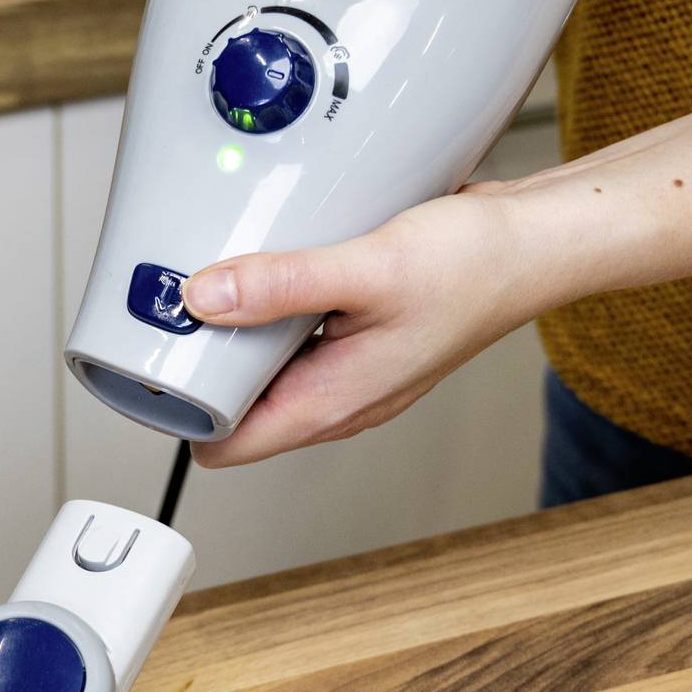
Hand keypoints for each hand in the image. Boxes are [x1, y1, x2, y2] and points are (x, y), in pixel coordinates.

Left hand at [181, 182, 573, 466]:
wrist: (536, 245)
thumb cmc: (475, 269)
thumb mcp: (369, 269)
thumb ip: (283, 284)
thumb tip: (205, 298)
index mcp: (332, 402)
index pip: (224, 446)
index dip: (180, 410)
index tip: (155, 358)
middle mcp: (338, 397)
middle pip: (237, 407)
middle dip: (200, 365)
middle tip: (173, 305)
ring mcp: (349, 368)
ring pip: (265, 369)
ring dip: (235, 333)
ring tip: (212, 277)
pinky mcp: (359, 334)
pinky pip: (295, 335)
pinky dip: (272, 308)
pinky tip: (270, 264)